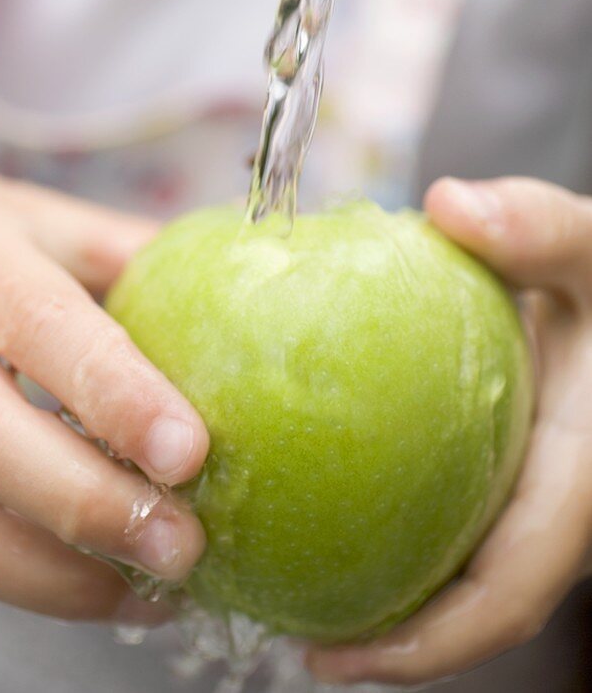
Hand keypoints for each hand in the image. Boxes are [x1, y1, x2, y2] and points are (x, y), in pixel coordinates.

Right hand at [0, 147, 208, 621]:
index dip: (114, 392)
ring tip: (157, 589)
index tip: (189, 449)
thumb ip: (126, 253)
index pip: (40, 326)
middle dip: (90, 505)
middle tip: (186, 546)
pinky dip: (34, 582)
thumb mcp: (41, 218)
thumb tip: (247, 287)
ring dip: (62, 574)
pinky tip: (107, 586)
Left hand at [308, 177, 591, 685]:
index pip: (508, 591)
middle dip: (390, 643)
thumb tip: (449, 205)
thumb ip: (535, 227)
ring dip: (385, 600)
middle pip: (473, 609)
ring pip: (458, 573)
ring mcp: (533, 500)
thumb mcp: (589, 245)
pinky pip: (446, 522)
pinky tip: (323, 505)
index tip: (335, 657)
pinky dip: (391, 535)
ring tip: (290, 590)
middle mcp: (557, 510)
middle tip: (290, 637)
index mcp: (579, 480)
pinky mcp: (506, 478)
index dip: (428, 644)